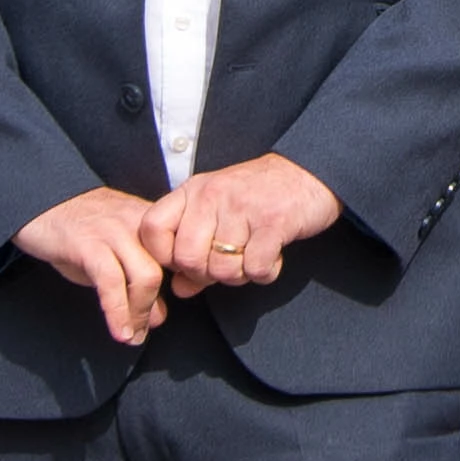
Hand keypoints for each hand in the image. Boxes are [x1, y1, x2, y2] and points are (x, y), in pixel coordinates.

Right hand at [13, 189, 171, 344]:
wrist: (40, 203)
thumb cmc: (80, 228)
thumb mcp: (116, 252)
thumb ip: (138, 280)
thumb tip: (157, 316)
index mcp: (152, 221)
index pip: (184, 252)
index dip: (186, 283)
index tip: (174, 308)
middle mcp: (139, 223)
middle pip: (168, 267)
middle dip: (156, 305)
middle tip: (143, 330)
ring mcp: (115, 231)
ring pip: (146, 275)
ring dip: (140, 313)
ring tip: (131, 335)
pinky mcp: (88, 243)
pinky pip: (112, 281)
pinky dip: (118, 312)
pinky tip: (119, 330)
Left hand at [145, 156, 342, 294]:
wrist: (308, 172)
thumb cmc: (258, 195)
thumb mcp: (217, 213)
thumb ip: (194, 249)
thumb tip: (179, 289)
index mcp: (192, 191)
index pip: (151, 229)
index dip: (163, 256)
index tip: (186, 262)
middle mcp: (212, 196)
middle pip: (187, 258)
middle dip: (206, 274)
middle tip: (227, 264)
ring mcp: (242, 207)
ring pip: (222, 268)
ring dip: (239, 275)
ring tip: (252, 257)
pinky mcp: (273, 221)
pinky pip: (255, 268)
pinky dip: (264, 273)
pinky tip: (271, 256)